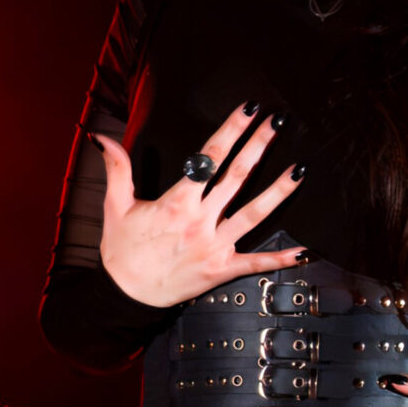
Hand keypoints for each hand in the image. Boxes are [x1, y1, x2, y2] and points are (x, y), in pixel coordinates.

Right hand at [94, 102, 308, 307]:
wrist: (126, 295)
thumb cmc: (123, 251)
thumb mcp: (115, 206)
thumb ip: (117, 169)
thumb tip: (103, 138)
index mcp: (176, 203)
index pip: (209, 158)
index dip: (231, 130)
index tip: (248, 111)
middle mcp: (200, 221)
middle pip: (236, 177)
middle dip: (258, 147)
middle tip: (277, 123)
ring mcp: (214, 246)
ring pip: (254, 214)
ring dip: (279, 192)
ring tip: (299, 171)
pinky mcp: (222, 269)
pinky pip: (256, 263)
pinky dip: (281, 259)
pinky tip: (304, 252)